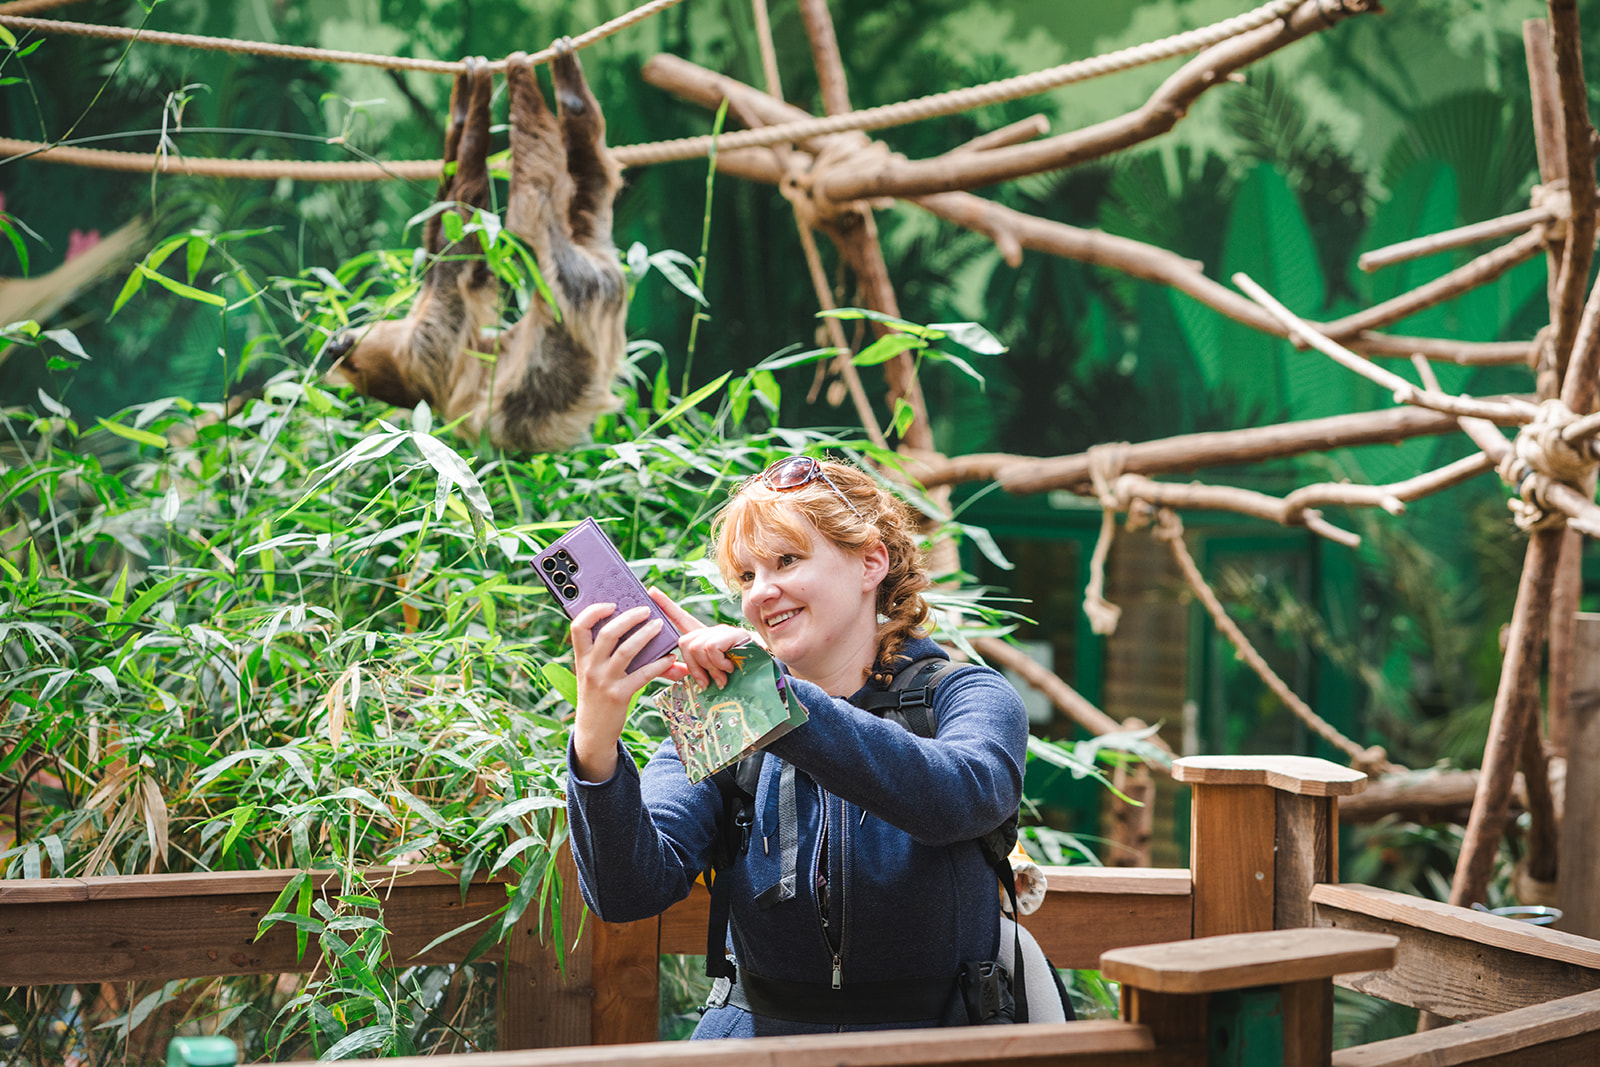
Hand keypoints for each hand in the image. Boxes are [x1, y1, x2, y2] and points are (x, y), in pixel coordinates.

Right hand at [571, 602, 686, 781]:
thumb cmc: (596, 694)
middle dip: (629, 618)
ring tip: (659, 626)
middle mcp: (590, 667)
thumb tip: (624, 625)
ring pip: (627, 650)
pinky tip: (670, 658)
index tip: (611, 604)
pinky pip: (643, 674)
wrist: (593, 731)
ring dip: (646, 635)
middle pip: (608, 633)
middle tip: (645, 610)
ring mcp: (604, 682)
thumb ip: (600, 652)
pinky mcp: (620, 695)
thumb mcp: (590, 673)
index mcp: (581, 658)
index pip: (578, 627)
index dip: (593, 611)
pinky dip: (658, 664)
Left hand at [647, 587, 759, 689]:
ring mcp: (722, 631)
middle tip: (707, 681)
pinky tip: (729, 668)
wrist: (763, 675)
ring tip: (722, 676)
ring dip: (709, 668)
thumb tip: (666, 668)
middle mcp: (711, 631)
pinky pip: (712, 648)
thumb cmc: (736, 675)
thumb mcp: (709, 673)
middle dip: (694, 666)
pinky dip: (718, 663)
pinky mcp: (733, 634)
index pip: (681, 617)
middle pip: (685, 642)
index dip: (666, 605)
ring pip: (697, 647)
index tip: (651, 590)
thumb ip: (690, 670)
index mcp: (703, 638)